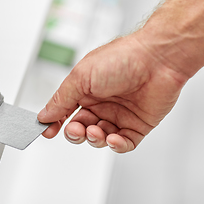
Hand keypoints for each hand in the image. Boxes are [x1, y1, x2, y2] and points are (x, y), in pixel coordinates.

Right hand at [37, 34, 187, 152]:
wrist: (158, 58)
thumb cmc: (121, 58)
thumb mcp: (81, 77)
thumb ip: (61, 99)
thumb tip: (44, 114)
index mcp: (85, 90)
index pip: (64, 111)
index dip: (54, 123)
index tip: (47, 131)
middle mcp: (101, 103)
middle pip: (81, 128)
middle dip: (75, 133)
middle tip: (76, 130)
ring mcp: (119, 115)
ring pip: (99, 138)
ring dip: (94, 139)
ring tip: (96, 131)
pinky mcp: (138, 125)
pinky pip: (124, 143)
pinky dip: (116, 145)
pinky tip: (113, 139)